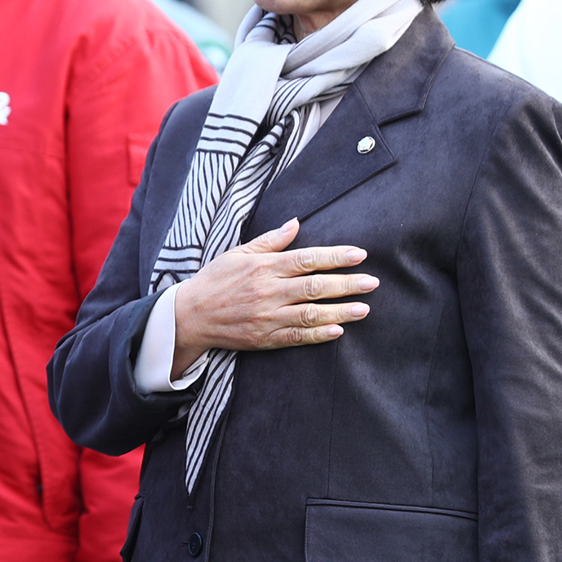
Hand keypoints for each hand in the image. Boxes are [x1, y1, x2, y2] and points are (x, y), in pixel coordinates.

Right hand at [169, 219, 374, 375]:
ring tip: (364, 309)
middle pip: (314, 287)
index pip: (306, 259)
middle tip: (372, 283)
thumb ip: (269, 241)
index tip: (359, 255)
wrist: (189, 315)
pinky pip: (295, 337)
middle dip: (346, 285)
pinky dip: (317, 335)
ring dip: (340, 312)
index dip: (334, 257)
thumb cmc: (214, 281)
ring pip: (310, 314)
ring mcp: (266, 317)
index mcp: (263, 268)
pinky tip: (337, 332)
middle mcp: (267, 292)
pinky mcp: (263, 338)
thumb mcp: (238, 254)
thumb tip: (295, 223)